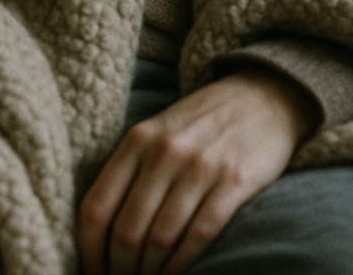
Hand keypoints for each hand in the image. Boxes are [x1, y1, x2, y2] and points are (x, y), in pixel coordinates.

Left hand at [77, 66, 319, 274]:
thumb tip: (101, 231)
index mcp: (137, 140)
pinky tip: (176, 274)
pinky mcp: (235, 181)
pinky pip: (199, 235)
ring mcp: (201, 166)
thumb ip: (130, 171)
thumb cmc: (203, 122)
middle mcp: (164, 152)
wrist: (263, 95)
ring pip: (161, 239)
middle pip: (127, 231)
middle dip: (121, 269)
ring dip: (151, 272)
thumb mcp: (157, 132)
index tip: (93, 272)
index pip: (96, 207)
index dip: (89, 250)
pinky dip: (183, 264)